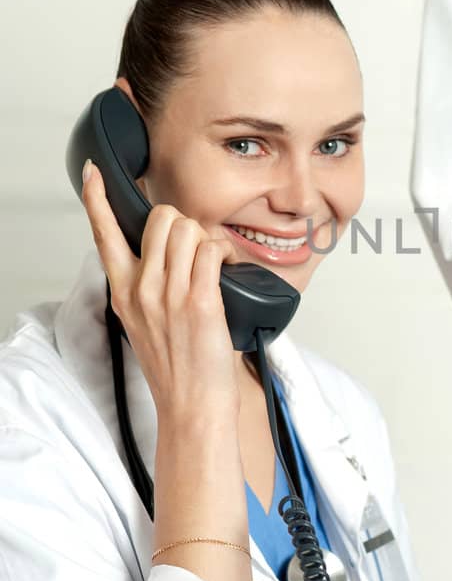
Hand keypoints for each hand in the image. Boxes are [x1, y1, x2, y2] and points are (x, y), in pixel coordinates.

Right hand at [80, 161, 240, 422]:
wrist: (192, 406)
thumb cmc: (177, 368)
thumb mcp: (145, 323)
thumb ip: (148, 287)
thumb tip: (168, 255)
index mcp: (124, 292)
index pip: (103, 234)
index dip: (97, 198)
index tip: (93, 174)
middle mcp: (142, 288)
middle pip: (162, 218)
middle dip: (186, 225)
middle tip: (198, 252)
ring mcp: (170, 293)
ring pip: (190, 229)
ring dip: (209, 240)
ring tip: (215, 266)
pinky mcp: (200, 301)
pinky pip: (213, 251)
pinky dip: (226, 254)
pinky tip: (229, 271)